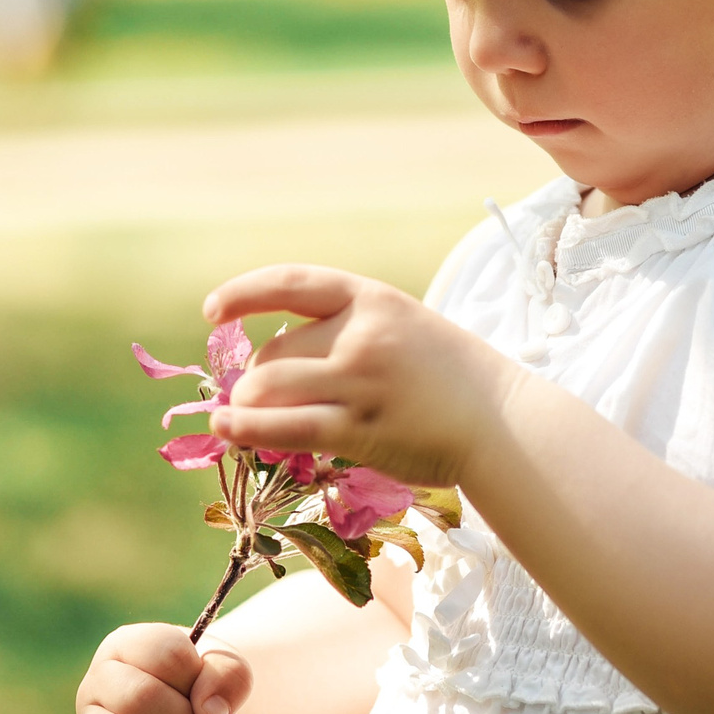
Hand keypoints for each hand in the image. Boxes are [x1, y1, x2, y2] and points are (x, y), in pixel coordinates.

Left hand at [203, 266, 515, 488]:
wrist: (501, 420)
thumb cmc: (447, 378)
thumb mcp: (401, 328)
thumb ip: (343, 336)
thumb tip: (265, 371)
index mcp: (372, 299)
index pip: (291, 283)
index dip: (244, 294)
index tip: (213, 311)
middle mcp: (362, 334)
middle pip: (274, 352)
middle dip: (253, 379)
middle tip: (251, 400)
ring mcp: (360, 382)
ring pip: (269, 389)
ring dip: (244, 408)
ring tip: (235, 421)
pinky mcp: (360, 429)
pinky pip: (285, 427)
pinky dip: (245, 429)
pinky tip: (226, 430)